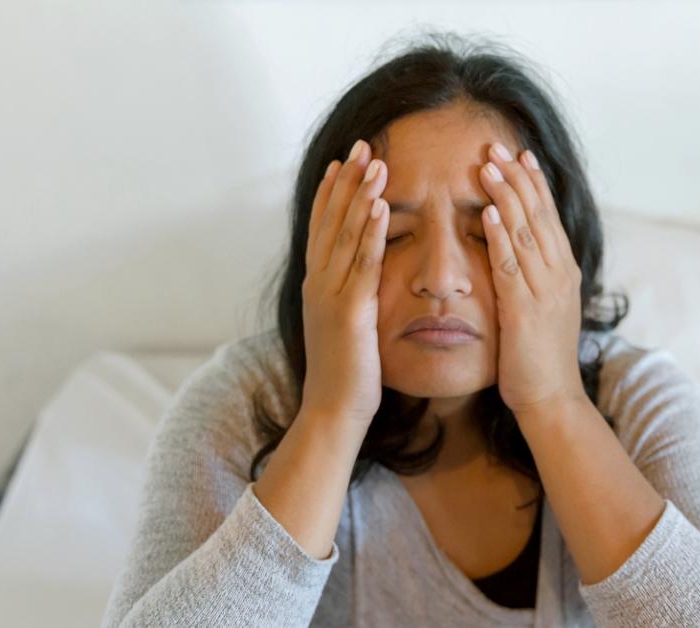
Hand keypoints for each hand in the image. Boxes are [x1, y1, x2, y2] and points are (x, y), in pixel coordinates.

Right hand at [299, 139, 390, 423]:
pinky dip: (370, 232)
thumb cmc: (347, 375)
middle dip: (345, 180)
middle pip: (330, 220)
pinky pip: (361, 264)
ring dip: (359, 194)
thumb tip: (360, 279)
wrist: (333, 412)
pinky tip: (381, 206)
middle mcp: (318, 284)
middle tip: (361, 142)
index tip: (343, 159)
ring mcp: (330, 296)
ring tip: (374, 160)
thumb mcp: (346, 327)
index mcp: (317, 286)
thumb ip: (350, 297)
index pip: (322, 228)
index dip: (331, 192)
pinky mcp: (349, 313)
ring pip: (344, 235)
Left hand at [478, 142, 586, 417]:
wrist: (552, 400)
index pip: (548, 218)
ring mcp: (545, 290)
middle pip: (538, 215)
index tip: (519, 155)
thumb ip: (532, 282)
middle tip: (496, 145)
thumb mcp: (541, 313)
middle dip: (517, 177)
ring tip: (487, 164)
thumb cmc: (540, 362)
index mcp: (564, 274)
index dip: (534, 184)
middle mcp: (560, 275)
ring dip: (505, 194)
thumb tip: (516, 259)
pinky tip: (486, 210)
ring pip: (525, 231)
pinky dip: (499, 234)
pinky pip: (510, 263)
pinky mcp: (525, 309)